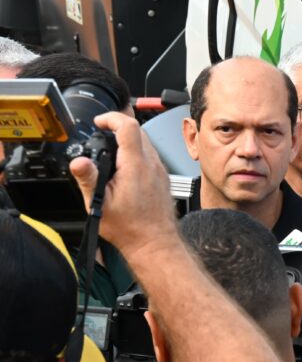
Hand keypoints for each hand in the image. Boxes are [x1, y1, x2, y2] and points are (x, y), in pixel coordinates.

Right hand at [69, 112, 176, 258]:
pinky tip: (124, 168)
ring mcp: (160, 171)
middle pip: (138, 131)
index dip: (111, 118)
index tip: (99, 123)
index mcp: (136, 165)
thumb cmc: (130, 228)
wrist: (155, 243)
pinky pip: (151, 156)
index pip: (128, 126)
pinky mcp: (163, 178)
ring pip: (146, 143)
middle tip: (101, 135)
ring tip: (110, 152)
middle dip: (118, 127)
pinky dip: (136, 154)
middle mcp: (152, 164)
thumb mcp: (100, 204)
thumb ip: (88, 179)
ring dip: (128, 141)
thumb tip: (77, 161)